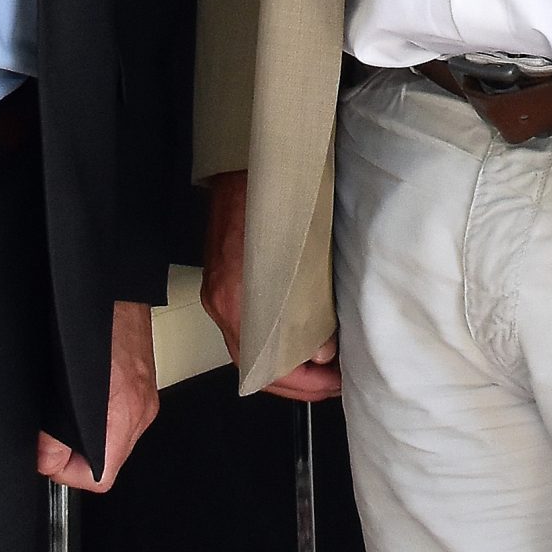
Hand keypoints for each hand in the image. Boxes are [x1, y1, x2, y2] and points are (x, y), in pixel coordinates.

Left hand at [38, 301, 159, 492]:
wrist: (115, 286)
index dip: (67, 472)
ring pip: (113, 442)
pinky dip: (99, 418)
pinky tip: (84, 399)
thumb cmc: (93, 320)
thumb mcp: (62, 379)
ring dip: (87, 436)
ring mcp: (145, 400)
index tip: (48, 455)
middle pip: (107, 463)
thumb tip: (47, 459)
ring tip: (65, 415)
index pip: (100, 478)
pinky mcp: (143, 388)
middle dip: (74, 455)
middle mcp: (140, 411)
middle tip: (50, 437)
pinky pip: (120, 420)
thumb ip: (53, 429)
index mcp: (123, 412)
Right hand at [202, 170, 338, 401]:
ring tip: (321, 365)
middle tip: (332, 382)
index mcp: (239, 302)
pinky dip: (271, 342)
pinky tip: (298, 338)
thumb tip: (323, 353)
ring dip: (284, 364)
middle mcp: (222, 304)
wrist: (244, 167)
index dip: (303, 384)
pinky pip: (245, 327)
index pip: (266, 369)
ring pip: (249, 349)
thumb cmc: (275, 204)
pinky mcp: (223, 281)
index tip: (334, 384)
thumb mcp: (306, 258)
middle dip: (296, 381)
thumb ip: (312, 310)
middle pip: (254, 367)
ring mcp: (218, 293)